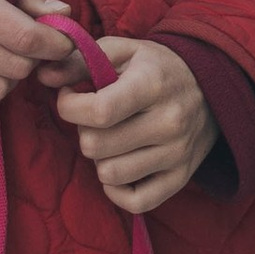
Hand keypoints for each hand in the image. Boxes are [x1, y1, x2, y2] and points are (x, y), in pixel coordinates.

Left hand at [55, 37, 218, 218]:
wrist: (211, 86)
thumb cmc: (155, 67)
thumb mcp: (122, 51)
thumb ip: (79, 61)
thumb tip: (44, 77)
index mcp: (152, 85)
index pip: (99, 112)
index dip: (70, 107)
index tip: (70, 97)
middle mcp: (168, 122)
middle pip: (96, 146)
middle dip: (83, 131)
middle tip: (93, 118)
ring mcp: (177, 154)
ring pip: (110, 174)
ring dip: (100, 158)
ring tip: (110, 139)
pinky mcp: (181, 178)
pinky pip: (136, 202)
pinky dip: (117, 191)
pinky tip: (117, 167)